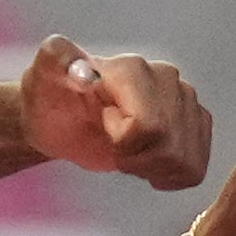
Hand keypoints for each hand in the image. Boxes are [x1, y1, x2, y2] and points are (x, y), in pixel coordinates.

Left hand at [20, 37, 212, 186]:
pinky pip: (195, 167)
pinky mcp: (195, 124)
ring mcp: (185, 100)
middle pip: (168, 146)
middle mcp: (166, 77)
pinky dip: (168, 176)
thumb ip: (55, 59)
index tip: (104, 126)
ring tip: (129, 151)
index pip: (149, 125)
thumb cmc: (50, 99)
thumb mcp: (40, 77)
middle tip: (113, 143)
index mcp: (133, 68)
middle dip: (135, 158)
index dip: (123, 141)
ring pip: (183, 159)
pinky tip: (146, 162)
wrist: (62, 119)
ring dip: (150, 167)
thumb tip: (81, 69)